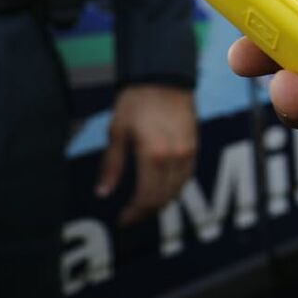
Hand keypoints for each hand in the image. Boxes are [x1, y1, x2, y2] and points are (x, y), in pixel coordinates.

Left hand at [97, 85, 197, 224]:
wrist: (163, 79)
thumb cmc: (136, 102)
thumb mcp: (116, 132)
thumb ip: (111, 165)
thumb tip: (103, 193)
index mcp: (152, 155)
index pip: (146, 197)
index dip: (134, 213)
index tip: (122, 219)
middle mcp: (174, 158)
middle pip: (163, 198)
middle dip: (146, 212)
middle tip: (130, 217)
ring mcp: (187, 153)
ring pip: (177, 190)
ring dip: (161, 203)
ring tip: (144, 206)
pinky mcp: (194, 147)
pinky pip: (186, 177)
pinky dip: (174, 189)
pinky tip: (161, 189)